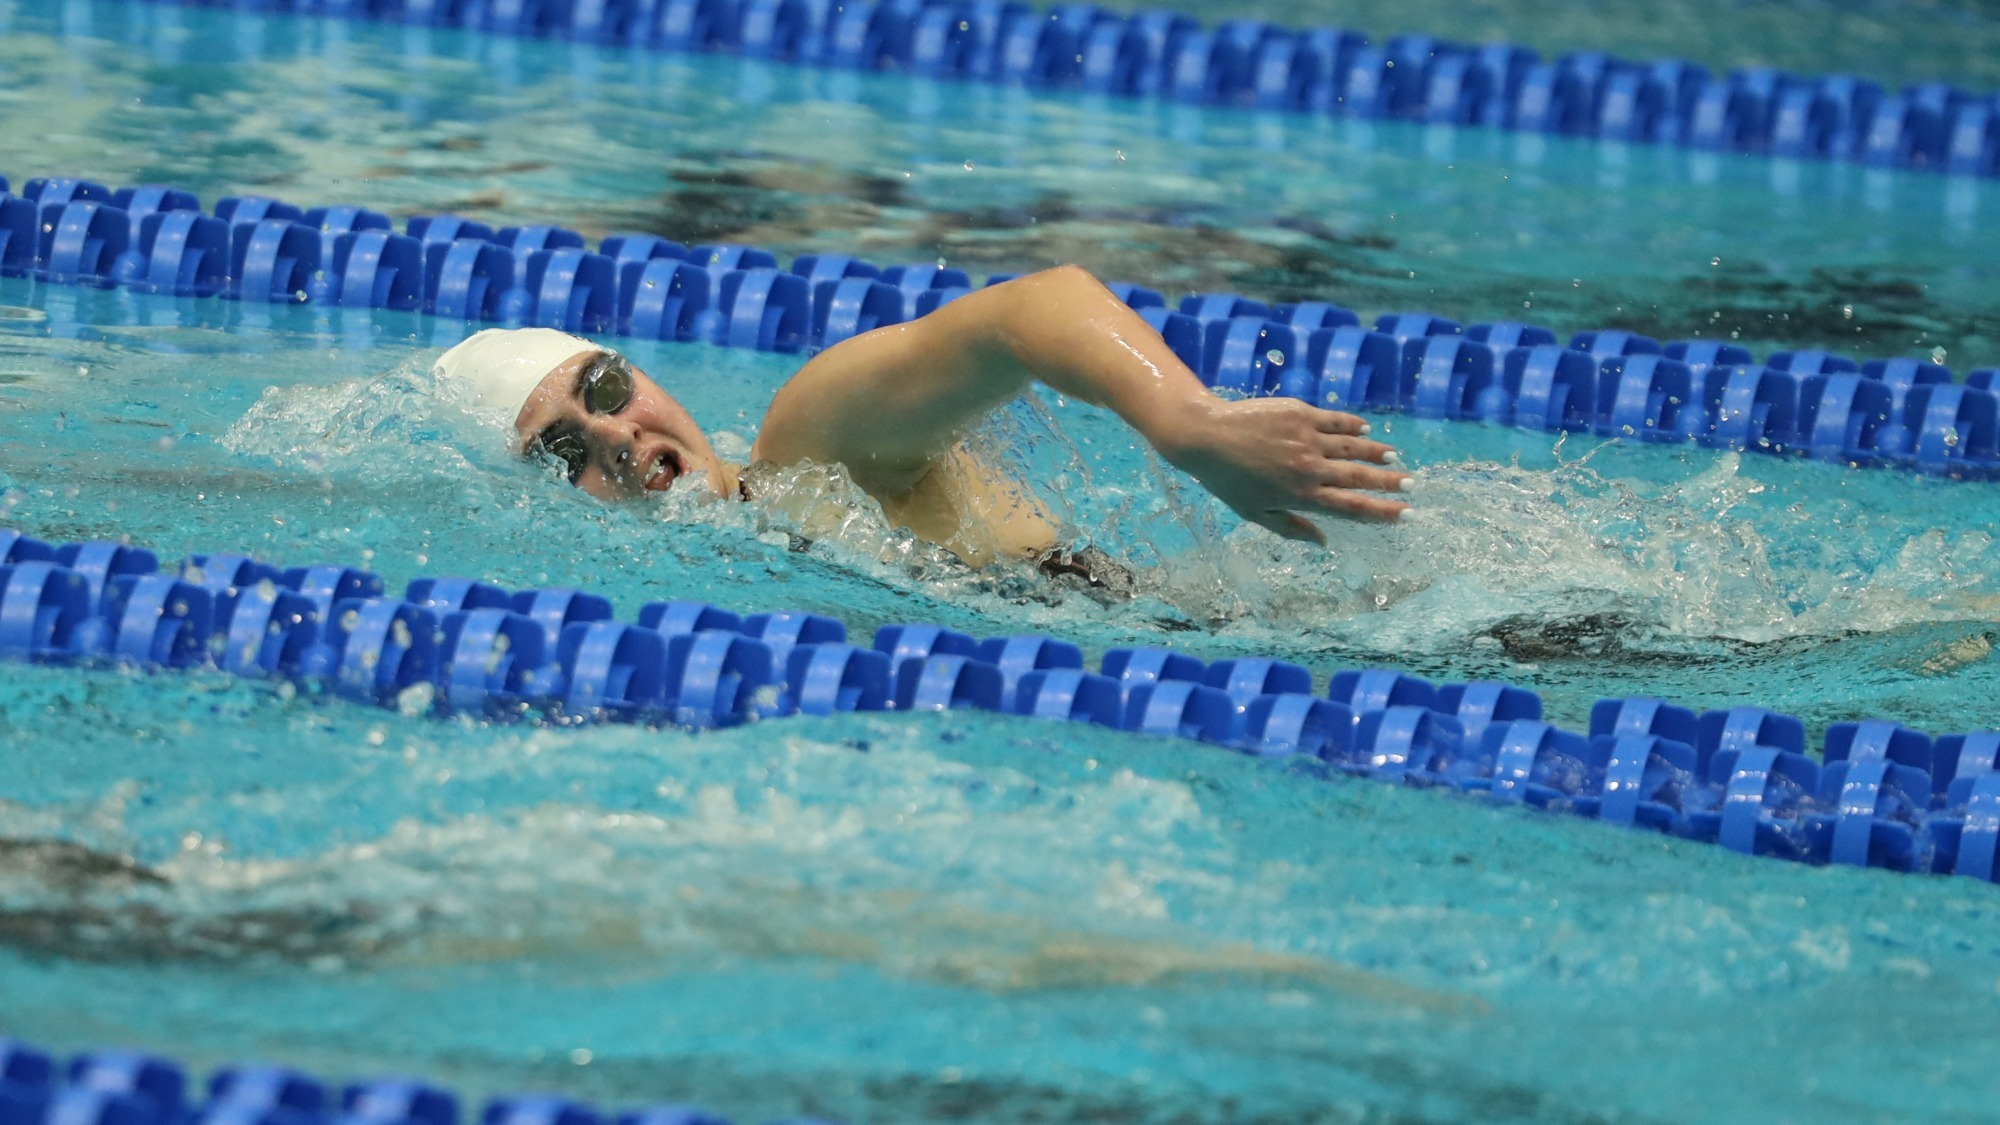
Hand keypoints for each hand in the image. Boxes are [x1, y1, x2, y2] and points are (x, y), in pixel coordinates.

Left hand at [1156, 397, 1410, 543]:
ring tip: (1395, 457)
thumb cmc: (1227, 480)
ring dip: (1377, 452)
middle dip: (1390, 482)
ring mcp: (1307, 438)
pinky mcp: (1300, 414)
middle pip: (1360, 477)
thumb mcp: (1256, 514)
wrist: (1206, 436)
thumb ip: (1292, 528)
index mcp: (1301, 496)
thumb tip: (1323, 542)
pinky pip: (1335, 421)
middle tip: (1412, 484)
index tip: (1405, 514)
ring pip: (1353, 446)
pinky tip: (1366, 430)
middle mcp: (1310, 468)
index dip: (1382, 512)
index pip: (1352, 507)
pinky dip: (1354, 426)